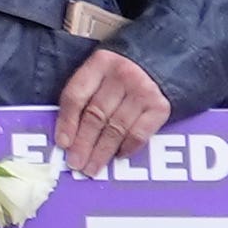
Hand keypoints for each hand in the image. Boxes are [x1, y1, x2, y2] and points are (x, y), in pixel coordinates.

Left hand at [54, 45, 171, 177]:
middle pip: (96, 115)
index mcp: (100, 64)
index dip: (66, 122)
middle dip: (83, 144)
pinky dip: (127, 147)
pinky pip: (139, 133)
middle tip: (75, 164)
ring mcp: (144, 91)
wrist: (165, 59)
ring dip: (102, 152)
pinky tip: (117, 157)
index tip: (62, 144)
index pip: (76, 95)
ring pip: (116, 128)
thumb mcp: (101, 71)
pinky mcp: (161, 106)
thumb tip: (66, 134)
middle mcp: (122, 76)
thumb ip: (85, 94)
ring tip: (91, 167)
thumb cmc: (122, 72)